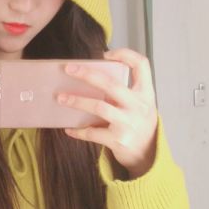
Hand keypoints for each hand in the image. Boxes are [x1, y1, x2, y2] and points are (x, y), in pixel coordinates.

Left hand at [57, 48, 158, 178]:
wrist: (147, 154)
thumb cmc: (138, 125)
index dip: (124, 55)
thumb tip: (91, 80)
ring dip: (77, 101)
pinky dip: (78, 131)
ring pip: (99, 107)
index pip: (141, 65)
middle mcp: (138, 106)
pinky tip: (68, 128)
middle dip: (87, 75)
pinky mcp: (117, 140)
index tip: (105, 54)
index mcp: (145, 93)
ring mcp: (128, 123)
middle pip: (111, 84)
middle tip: (69, 69)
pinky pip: (92, 133)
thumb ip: (125, 94)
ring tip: (61, 98)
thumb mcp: (140, 106)